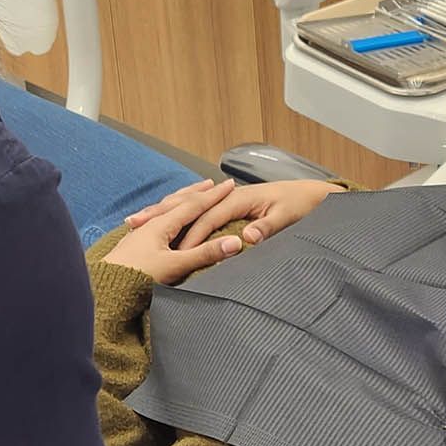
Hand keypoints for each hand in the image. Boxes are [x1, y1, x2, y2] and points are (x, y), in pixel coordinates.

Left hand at [104, 179, 245, 282]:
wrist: (104, 290)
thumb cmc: (137, 278)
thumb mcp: (176, 266)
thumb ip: (205, 253)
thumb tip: (235, 243)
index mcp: (162, 225)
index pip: (194, 204)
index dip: (214, 195)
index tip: (229, 185)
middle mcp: (150, 224)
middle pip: (178, 202)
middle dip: (197, 192)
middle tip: (212, 183)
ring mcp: (140, 233)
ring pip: (165, 209)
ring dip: (181, 200)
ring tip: (190, 196)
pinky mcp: (133, 244)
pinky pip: (157, 219)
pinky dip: (168, 213)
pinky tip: (163, 221)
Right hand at [149, 179, 342, 248]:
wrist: (310, 194)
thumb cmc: (300, 205)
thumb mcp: (287, 218)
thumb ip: (268, 228)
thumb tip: (247, 237)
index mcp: (241, 198)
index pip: (209, 218)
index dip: (192, 234)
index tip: (176, 251)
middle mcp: (230, 196)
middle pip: (190, 207)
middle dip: (163, 217)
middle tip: (135, 227)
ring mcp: (227, 199)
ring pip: (189, 207)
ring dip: (163, 214)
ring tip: (136, 222)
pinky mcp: (228, 205)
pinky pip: (196, 211)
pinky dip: (176, 215)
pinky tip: (159, 224)